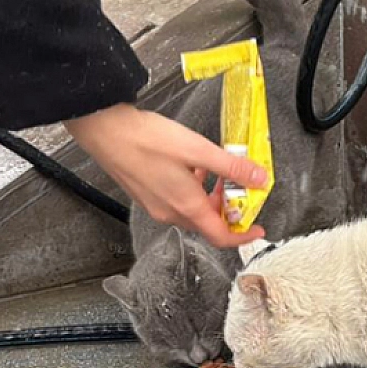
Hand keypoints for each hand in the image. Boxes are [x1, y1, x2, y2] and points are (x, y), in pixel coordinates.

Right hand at [63, 103, 269, 247]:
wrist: (106, 131)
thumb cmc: (146, 140)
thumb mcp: (198, 150)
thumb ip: (232, 167)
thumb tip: (260, 179)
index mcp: (186, 206)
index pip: (221, 236)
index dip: (243, 236)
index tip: (257, 229)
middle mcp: (170, 212)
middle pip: (207, 223)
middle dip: (227, 208)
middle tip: (238, 186)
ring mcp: (156, 205)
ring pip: (192, 210)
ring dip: (209, 196)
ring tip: (216, 171)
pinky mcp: (146, 194)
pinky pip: (177, 201)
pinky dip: (192, 189)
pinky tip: (192, 166)